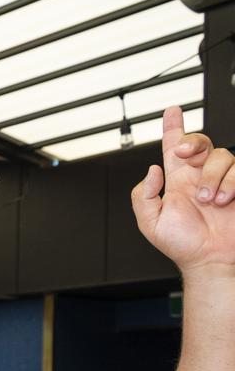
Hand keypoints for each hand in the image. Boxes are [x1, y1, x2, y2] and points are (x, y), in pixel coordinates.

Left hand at [131, 107, 234, 273]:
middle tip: (184, 155)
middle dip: (192, 142)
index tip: (172, 110)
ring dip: (213, 175)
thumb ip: (144, 195)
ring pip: (221, 155)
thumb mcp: (150, 222)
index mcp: (177, 181)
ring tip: (209, 199)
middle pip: (199, 142)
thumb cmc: (182, 245)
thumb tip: (152, 171)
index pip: (173, 147)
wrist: (210, 260)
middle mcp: (199, 177)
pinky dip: (231, 182)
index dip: (172, 127)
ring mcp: (221, 181)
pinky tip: (224, 200)